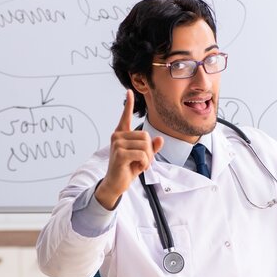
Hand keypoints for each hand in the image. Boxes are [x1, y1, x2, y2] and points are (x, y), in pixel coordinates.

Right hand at [95, 90, 163, 209]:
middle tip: (142, 162)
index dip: (128, 105)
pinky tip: (136, 168)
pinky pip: (142, 155)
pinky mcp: (120, 154)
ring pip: (145, 146)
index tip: (129, 92)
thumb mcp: (142, 157)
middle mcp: (118, 136)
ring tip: (138, 165)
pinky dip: (144, 163)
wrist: (116, 184)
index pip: (125, 117)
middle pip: (146, 136)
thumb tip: (160, 139)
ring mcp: (118, 144)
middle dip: (149, 152)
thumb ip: (151, 148)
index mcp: (122, 135)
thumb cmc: (127, 168)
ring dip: (147, 159)